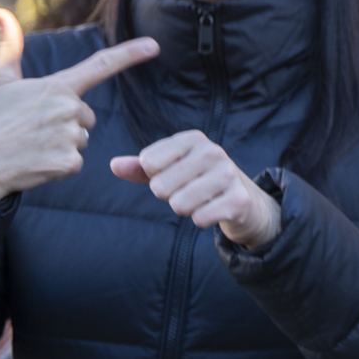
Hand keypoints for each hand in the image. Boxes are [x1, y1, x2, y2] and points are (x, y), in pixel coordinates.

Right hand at [0, 10, 158, 201]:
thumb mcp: (0, 81)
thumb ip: (10, 47)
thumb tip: (1, 12)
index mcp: (57, 87)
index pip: (100, 65)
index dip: (130, 54)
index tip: (155, 45)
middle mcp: (68, 108)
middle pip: (86, 115)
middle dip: (66, 122)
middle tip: (33, 128)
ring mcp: (70, 135)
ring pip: (81, 138)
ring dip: (61, 143)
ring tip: (32, 144)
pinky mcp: (69, 162)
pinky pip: (76, 160)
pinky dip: (59, 164)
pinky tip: (36, 162)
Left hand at [112, 131, 280, 250]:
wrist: (244, 199)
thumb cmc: (198, 180)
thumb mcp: (171, 168)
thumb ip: (141, 167)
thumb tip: (114, 165)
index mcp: (193, 138)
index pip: (148, 162)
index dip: (155, 176)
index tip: (175, 175)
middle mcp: (213, 151)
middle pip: (160, 186)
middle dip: (170, 196)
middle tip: (189, 191)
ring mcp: (228, 174)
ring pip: (178, 204)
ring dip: (185, 209)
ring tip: (202, 200)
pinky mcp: (238, 199)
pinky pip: (199, 218)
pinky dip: (201, 220)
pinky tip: (214, 210)